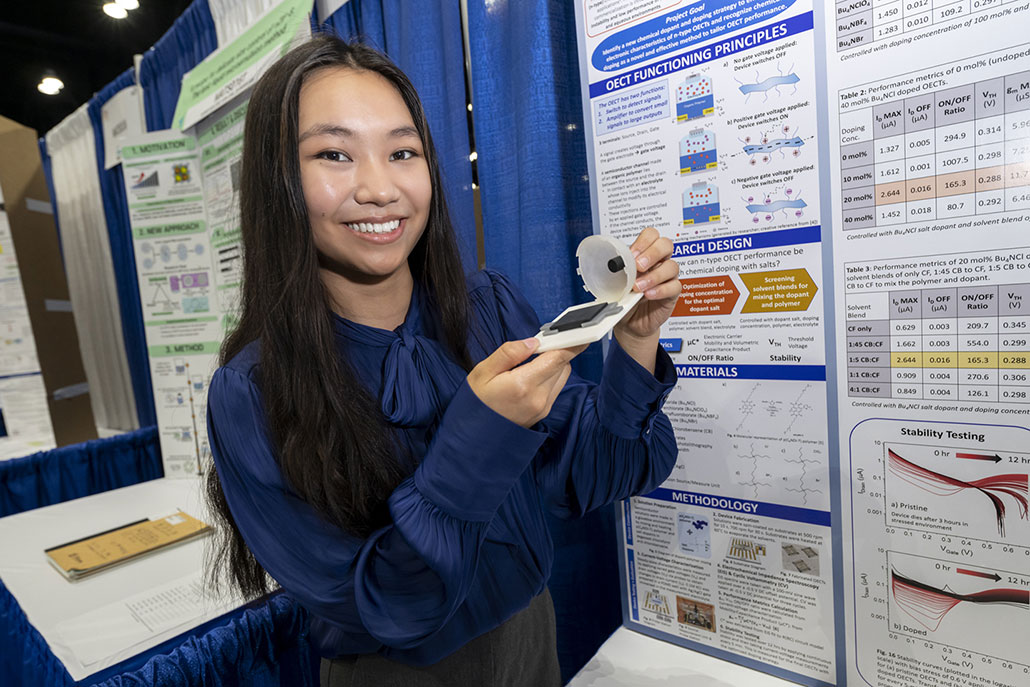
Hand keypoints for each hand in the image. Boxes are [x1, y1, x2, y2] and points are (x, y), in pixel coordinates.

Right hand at [467, 338, 586, 427]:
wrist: (473, 436)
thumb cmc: (476, 402)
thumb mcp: (483, 372)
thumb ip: (509, 353)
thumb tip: (532, 342)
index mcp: (523, 385)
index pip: (557, 359)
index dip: (572, 343)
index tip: (580, 332)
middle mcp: (538, 398)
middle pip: (563, 365)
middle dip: (555, 351)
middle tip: (538, 345)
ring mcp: (542, 408)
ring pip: (561, 376)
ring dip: (553, 365)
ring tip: (529, 363)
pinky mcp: (542, 413)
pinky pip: (555, 388)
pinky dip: (548, 377)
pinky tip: (530, 376)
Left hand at [616, 227, 679, 340]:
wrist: (630, 322)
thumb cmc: (625, 298)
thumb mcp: (618, 282)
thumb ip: (620, 272)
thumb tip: (614, 265)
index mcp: (644, 254)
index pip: (651, 235)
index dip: (644, 241)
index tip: (632, 254)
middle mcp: (658, 262)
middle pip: (666, 245)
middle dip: (652, 253)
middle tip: (639, 266)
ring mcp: (667, 277)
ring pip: (672, 266)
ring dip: (653, 276)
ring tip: (638, 287)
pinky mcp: (672, 293)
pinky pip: (674, 286)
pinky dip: (661, 290)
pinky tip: (648, 295)